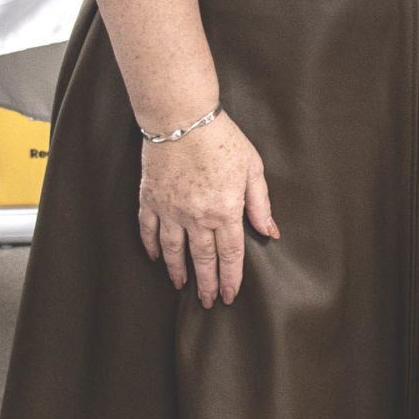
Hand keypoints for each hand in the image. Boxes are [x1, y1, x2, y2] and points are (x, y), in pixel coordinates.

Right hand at [137, 110, 278, 308]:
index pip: (230, 254)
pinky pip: (148, 230)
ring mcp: (170, 209)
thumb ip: (260, 203)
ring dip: (179, 271)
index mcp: (225, 210)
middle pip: (203, 258)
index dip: (231, 277)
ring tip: (182, 286)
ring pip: (173, 250)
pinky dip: (151, 246)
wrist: (181, 117)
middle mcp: (197, 216)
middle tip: (208, 302)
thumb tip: (269, 231)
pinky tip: (156, 258)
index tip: (230, 295)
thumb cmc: (221, 138)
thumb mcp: (252, 168)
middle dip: (207, 284)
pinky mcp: (150, 198)